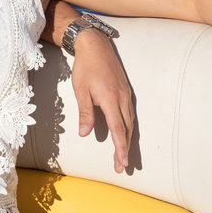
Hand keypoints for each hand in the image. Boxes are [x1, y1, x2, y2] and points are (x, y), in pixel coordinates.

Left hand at [70, 28, 135, 173]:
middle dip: (125, 149)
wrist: (95, 46)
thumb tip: (85, 133)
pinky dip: (129, 127)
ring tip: (123, 155)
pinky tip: (125, 134)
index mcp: (110, 99)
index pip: (118, 129)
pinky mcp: (125, 91)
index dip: (120, 147)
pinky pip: (130, 114)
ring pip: (130, 122)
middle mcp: (122, 98)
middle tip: (122, 167)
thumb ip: (85, 112)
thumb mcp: (81, 90)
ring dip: (127, 140)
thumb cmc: (86, 67)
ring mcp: (126, 94)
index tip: (121, 162)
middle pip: (127, 129)